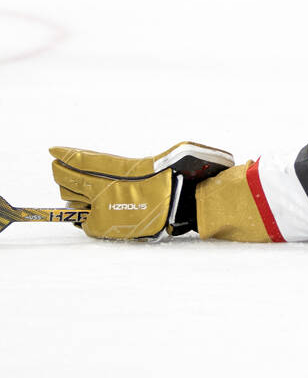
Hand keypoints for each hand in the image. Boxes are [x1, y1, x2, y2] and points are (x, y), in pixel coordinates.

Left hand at [50, 142, 233, 238]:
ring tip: (77, 190)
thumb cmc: (177, 182)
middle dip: (64, 174)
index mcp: (120, 171)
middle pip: (69, 179)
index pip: (82, 160)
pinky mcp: (101, 227)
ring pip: (71, 199)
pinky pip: (81, 219)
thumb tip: (105, 159)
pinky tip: (87, 210)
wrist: (183, 210)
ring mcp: (101, 210)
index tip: (54, 151)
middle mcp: (106, 190)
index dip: (66, 155)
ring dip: (72, 193)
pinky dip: (82, 213)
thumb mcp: (156, 162)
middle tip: (61, 170)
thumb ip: (129, 162)